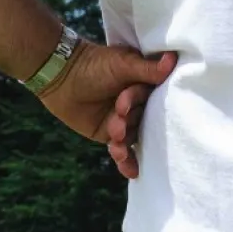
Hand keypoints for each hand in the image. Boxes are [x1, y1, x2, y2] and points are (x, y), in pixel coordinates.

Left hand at [37, 43, 176, 178]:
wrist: (60, 77)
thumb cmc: (93, 64)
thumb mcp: (122, 63)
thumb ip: (147, 69)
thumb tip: (172, 59)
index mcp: (144, 84)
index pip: (152, 97)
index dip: (137, 102)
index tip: (121, 103)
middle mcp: (138, 104)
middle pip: (144, 120)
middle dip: (130, 123)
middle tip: (116, 121)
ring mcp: (124, 121)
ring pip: (134, 137)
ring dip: (126, 143)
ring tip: (117, 146)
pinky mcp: (110, 136)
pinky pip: (123, 150)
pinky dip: (127, 161)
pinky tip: (131, 172)